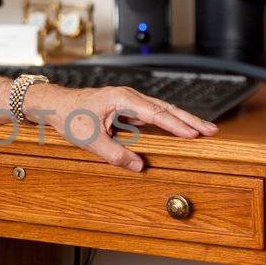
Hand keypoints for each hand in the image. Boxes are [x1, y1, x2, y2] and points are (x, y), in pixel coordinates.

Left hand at [24, 83, 217, 171]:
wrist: (53, 104)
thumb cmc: (69, 116)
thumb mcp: (90, 140)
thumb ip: (115, 155)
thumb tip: (139, 167)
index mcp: (122, 99)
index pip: (156, 113)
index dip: (177, 125)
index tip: (195, 134)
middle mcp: (129, 97)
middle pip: (166, 108)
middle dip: (190, 120)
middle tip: (212, 131)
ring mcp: (129, 102)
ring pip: (161, 111)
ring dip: (182, 120)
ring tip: (203, 131)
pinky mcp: (126, 109)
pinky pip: (152, 116)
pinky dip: (168, 122)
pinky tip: (180, 130)